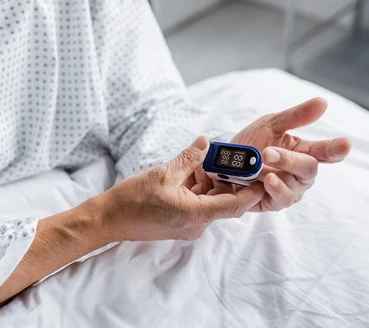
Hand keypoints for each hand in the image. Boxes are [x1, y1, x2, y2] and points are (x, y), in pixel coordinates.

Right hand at [96, 137, 265, 241]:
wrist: (108, 219)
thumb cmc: (132, 199)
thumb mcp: (164, 173)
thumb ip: (189, 158)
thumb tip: (207, 142)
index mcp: (196, 215)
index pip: (236, 205)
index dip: (252, 190)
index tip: (261, 173)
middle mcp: (196, 225)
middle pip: (224, 202)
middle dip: (228, 180)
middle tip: (232, 157)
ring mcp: (187, 226)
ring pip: (210, 202)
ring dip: (211, 183)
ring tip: (206, 160)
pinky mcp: (179, 223)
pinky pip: (197, 205)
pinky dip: (198, 189)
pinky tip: (191, 171)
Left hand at [187, 98, 350, 211]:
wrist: (222, 161)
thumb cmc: (251, 142)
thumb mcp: (270, 124)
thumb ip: (296, 116)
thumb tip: (322, 102)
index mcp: (304, 152)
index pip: (326, 151)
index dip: (336, 149)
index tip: (345, 144)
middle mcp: (300, 174)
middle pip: (308, 169)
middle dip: (290, 160)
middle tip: (268, 152)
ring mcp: (289, 190)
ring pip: (294, 188)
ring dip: (278, 177)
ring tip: (265, 170)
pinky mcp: (273, 203)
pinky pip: (279, 200)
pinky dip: (273, 190)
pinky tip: (265, 181)